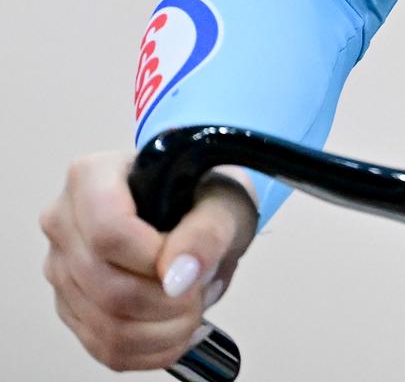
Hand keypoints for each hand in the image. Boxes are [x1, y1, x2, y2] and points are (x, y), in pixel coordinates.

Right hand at [41, 149, 257, 371]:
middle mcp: (64, 223)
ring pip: (106, 324)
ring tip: (193, 304)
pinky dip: (154, 349)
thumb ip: (206, 231)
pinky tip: (176, 327)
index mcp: (91, 178)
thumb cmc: (204, 196)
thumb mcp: (221, 201)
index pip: (108, 232)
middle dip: (169, 299)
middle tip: (201, 286)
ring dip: (166, 328)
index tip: (189, 263)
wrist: (198, 212)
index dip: (154, 259)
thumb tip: (179, 275)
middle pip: (107, 286)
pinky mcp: (71, 308)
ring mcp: (62, 269)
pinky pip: (106, 349)